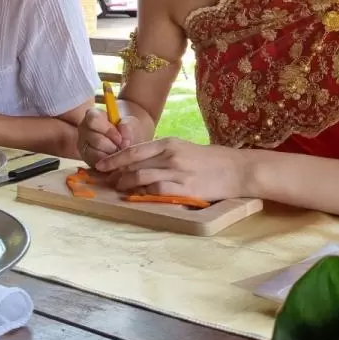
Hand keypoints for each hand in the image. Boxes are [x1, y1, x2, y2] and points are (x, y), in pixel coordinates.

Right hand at [76, 108, 141, 165]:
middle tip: (121, 148)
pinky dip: (108, 164)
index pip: (93, 119)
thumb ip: (127, 126)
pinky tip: (113, 160)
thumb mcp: (130, 125)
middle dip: (112, 146)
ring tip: (118, 154)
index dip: (108, 130)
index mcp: (93, 116)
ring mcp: (82, 145)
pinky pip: (96, 164)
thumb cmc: (125, 132)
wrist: (126, 147)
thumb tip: (123, 133)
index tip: (119, 138)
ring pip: (96, 154)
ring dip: (111, 156)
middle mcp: (83, 129)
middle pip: (96, 140)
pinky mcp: (85, 159)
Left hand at [94, 138, 251, 201]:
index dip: (114, 159)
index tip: (101, 165)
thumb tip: (138, 163)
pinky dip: (144, 193)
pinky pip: (156, 191)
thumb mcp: (183, 149)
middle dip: (116, 173)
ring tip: (119, 188)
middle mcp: (170, 156)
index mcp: (169, 143)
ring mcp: (177, 172)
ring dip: (126, 184)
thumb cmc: (209, 160)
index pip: (134, 150)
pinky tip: (139, 196)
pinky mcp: (185, 189)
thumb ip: (162, 155)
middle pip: (134, 164)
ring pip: (141, 177)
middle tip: (105, 180)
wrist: (237, 169)